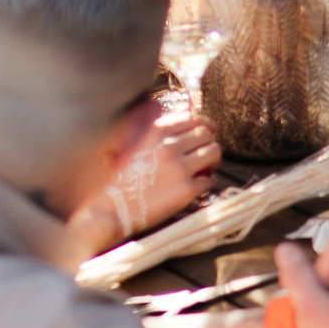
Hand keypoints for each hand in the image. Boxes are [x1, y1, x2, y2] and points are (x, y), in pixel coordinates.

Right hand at [87, 101, 222, 243]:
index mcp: (157, 131)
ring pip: (214, 153)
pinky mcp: (186, 190)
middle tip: (204, 156)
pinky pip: (210, 180)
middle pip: (207, 134)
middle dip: (209, 144)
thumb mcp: (136, 144)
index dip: (205, 125)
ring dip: (212, 162)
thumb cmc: (124, 178)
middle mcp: (170, 146)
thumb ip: (159, 132)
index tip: (208, 132)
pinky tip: (197, 187)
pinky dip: (207, 183)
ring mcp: (180, 168)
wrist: (114, 208)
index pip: (193, 118)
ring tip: (203, 170)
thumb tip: (187, 121)